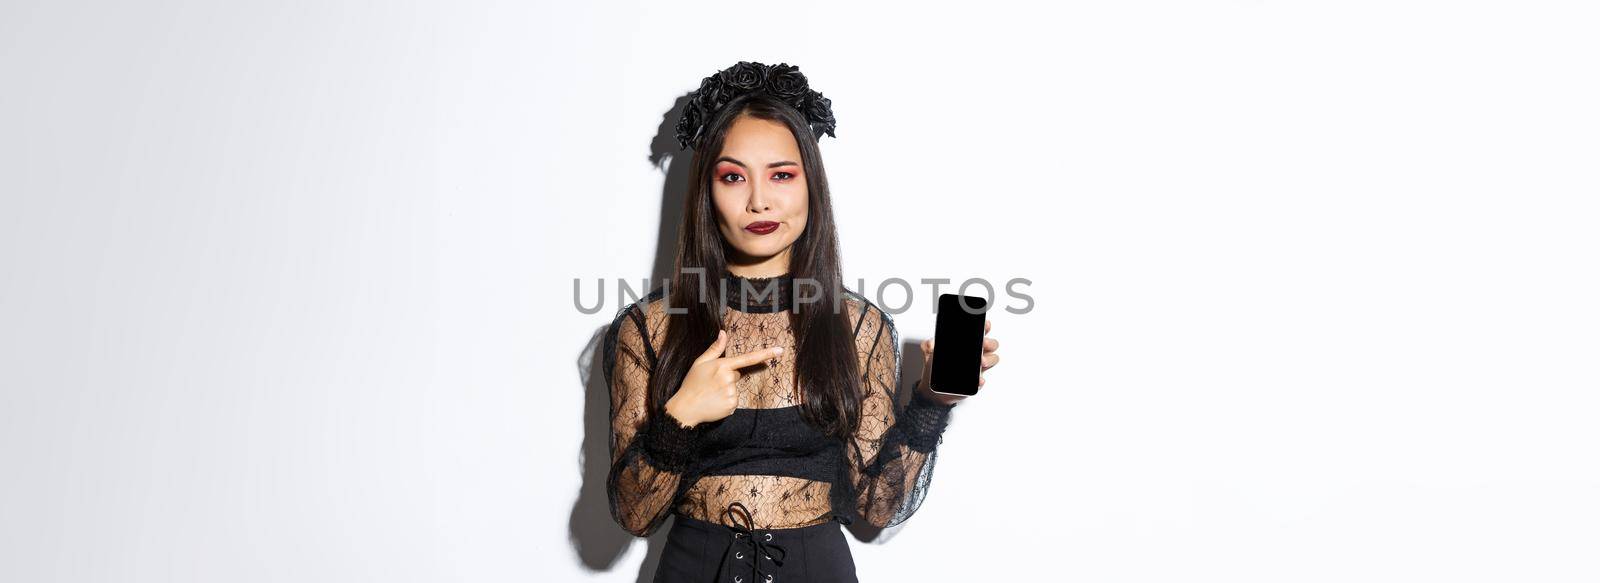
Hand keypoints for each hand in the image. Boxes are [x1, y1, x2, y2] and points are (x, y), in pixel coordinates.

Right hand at [665, 329, 783, 426]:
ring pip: (735, 388)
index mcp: (722, 365)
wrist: (685, 408)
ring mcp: (732, 393)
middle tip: (711, 383)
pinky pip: (734, 401)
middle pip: (736, 375)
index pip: (748, 358)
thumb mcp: (700, 363)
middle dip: (727, 377)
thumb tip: (723, 333)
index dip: (766, 354)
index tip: (780, 350)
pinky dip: (726, 402)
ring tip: (711, 394)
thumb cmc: (692, 384)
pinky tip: (715, 402)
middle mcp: (729, 378)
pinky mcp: (732, 405)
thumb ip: (714, 349)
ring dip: (726, 390)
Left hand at [915, 319, 1000, 405]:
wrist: (933, 388)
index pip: (980, 332)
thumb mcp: (930, 352)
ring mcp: (977, 367)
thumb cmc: (935, 367)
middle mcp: (975, 353)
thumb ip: (929, 344)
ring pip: (992, 359)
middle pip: (991, 344)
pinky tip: (978, 380)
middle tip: (982, 344)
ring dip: (989, 359)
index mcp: (967, 344)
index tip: (986, 325)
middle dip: (989, 343)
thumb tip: (931, 343)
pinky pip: (981, 380)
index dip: (985, 327)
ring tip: (981, 361)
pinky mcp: (975, 381)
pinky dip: (980, 380)